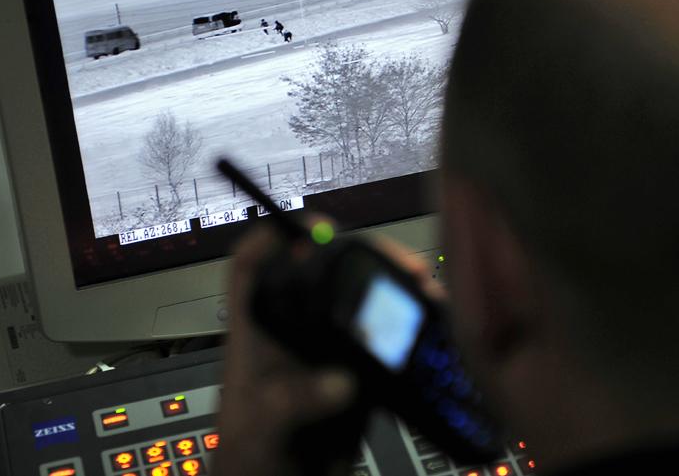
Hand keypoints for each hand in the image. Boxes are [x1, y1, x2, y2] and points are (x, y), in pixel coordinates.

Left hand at [214, 222, 444, 475]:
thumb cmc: (249, 463)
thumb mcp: (263, 426)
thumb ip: (293, 400)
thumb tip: (340, 381)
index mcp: (257, 334)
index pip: (251, 268)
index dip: (272, 237)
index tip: (310, 227)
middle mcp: (292, 334)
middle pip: (316, 274)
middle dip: (355, 254)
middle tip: (391, 257)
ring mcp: (327, 353)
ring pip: (355, 301)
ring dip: (388, 286)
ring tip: (420, 281)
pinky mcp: (359, 377)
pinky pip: (384, 341)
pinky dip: (408, 327)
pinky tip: (430, 320)